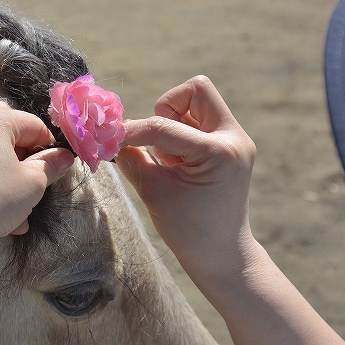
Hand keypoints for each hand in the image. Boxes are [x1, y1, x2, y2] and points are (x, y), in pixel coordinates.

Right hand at [115, 76, 258, 281]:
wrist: (221, 255)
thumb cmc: (187, 229)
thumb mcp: (153, 191)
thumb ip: (131, 157)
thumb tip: (109, 135)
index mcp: (219, 152)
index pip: (164, 125)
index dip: (132, 130)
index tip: (108, 138)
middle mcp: (234, 138)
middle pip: (196, 89)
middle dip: (166, 108)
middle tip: (157, 141)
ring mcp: (235, 140)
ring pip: (197, 102)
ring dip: (173, 122)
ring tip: (170, 161)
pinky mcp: (230, 146)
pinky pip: (200, 120)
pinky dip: (181, 133)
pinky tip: (178, 164)